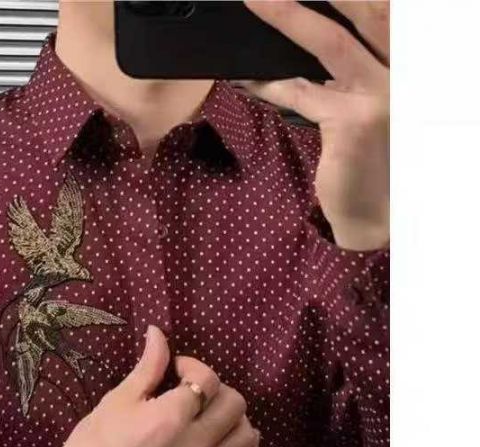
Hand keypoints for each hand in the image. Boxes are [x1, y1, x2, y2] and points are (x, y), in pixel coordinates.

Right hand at [49, 325, 259, 446]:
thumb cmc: (95, 443)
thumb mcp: (119, 399)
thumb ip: (149, 366)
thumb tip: (158, 331)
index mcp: (170, 417)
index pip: (207, 379)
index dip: (193, 366)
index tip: (176, 370)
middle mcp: (195, 445)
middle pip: (234, 404)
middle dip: (217, 389)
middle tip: (193, 392)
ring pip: (246, 436)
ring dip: (235, 418)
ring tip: (211, 416)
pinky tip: (226, 441)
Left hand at [241, 1, 389, 251]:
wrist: (380, 214)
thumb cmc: (374, 162)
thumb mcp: (369, 108)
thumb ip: (351, 76)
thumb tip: (306, 46)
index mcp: (410, 65)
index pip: (385, 13)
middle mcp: (406, 73)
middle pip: (368, 10)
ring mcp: (382, 94)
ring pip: (329, 43)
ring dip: (287, 18)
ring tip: (256, 2)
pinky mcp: (352, 122)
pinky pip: (300, 92)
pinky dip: (269, 84)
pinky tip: (246, 78)